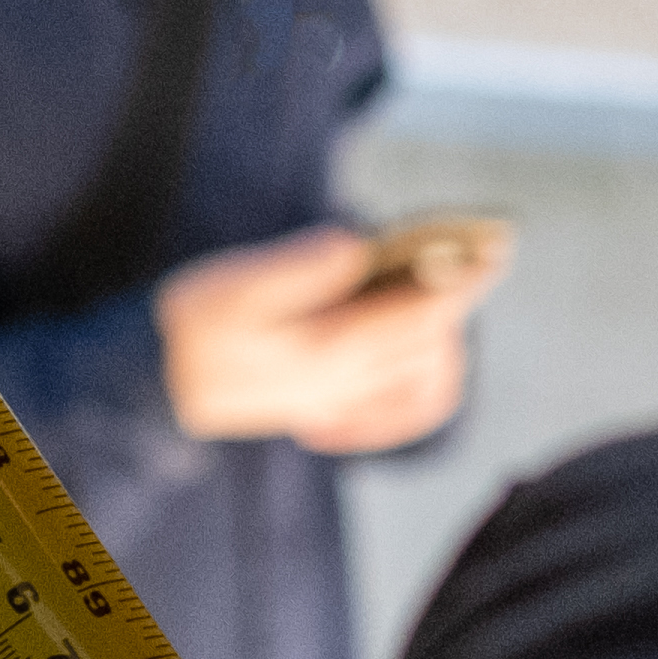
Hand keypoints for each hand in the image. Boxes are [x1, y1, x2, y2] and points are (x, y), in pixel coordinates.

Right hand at [156, 219, 489, 454]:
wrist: (160, 389)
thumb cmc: (193, 328)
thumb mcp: (231, 287)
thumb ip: (298, 269)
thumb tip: (357, 245)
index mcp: (330, 350)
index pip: (419, 313)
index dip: (462, 276)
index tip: (497, 244)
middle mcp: (347, 384)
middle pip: (429, 341)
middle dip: (460, 295)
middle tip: (480, 250)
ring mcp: (342, 404)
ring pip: (426, 381)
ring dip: (445, 337)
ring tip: (443, 296)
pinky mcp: (329, 412)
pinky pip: (402, 414)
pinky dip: (425, 387)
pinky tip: (421, 361)